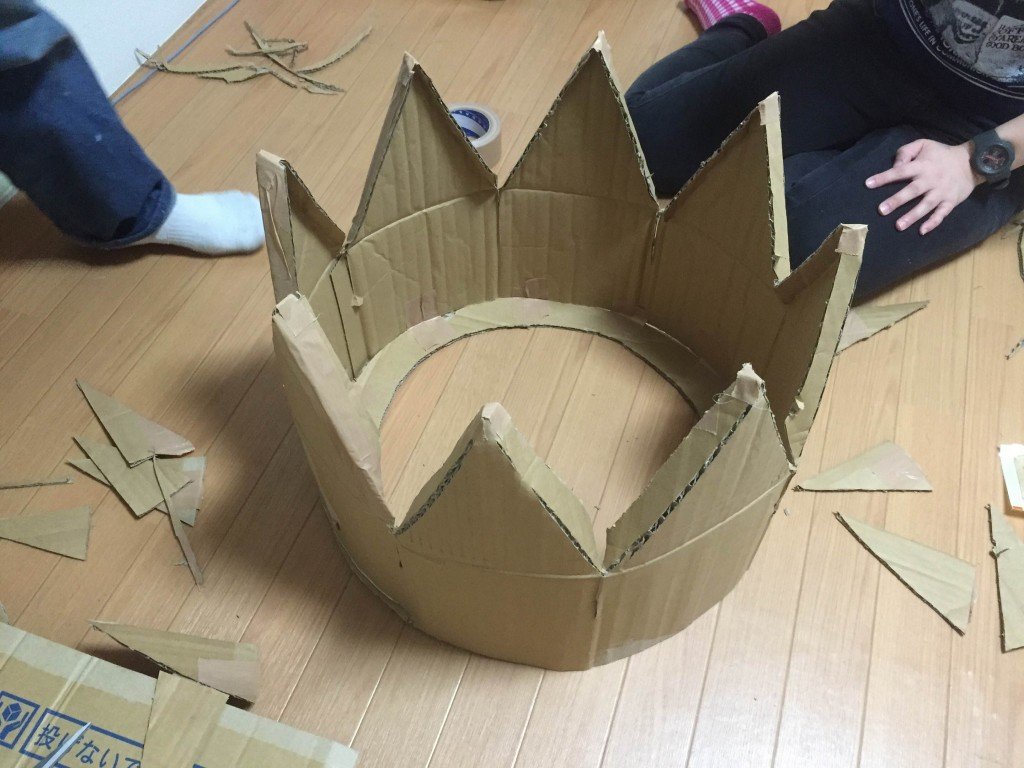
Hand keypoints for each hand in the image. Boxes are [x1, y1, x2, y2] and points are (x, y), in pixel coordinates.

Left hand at [865, 139, 981, 234]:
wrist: (972, 161)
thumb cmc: (941, 154)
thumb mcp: (924, 145)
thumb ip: (906, 152)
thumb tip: (894, 165)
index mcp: (922, 166)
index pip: (901, 171)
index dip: (884, 177)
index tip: (868, 184)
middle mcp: (931, 180)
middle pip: (912, 191)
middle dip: (897, 201)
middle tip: (881, 210)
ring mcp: (941, 192)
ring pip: (926, 205)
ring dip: (912, 216)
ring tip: (898, 226)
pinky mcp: (951, 201)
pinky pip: (942, 214)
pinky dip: (933, 222)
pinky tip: (922, 231)